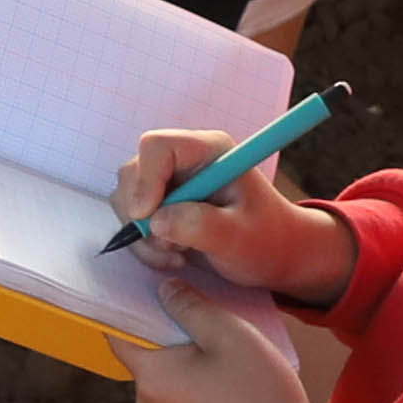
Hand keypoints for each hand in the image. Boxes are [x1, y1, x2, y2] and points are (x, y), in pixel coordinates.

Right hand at [118, 124, 352, 310]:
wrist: (275, 254)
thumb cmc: (266, 240)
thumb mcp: (239, 237)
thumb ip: (199, 225)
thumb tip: (155, 221)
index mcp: (208, 151)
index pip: (157, 147)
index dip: (145, 179)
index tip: (148, 217)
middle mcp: (184, 160)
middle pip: (133, 173)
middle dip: (141, 215)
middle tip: (170, 246)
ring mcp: (170, 181)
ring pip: (127, 199)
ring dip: (143, 236)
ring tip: (179, 255)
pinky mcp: (162, 203)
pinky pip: (132, 219)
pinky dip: (145, 244)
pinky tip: (175, 255)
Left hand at [119, 265, 335, 402]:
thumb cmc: (259, 393)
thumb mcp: (229, 334)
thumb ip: (190, 306)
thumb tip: (163, 289)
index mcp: (151, 377)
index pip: (118, 336)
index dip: (129, 310)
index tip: (148, 291)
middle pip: (147, 359)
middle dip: (170, 339)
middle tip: (207, 324)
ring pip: (167, 383)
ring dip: (187, 367)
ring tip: (225, 359)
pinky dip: (197, 392)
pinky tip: (229, 389)